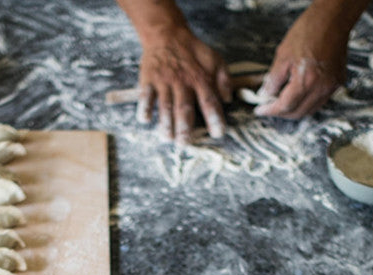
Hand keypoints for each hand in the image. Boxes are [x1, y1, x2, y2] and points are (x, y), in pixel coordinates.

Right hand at [136, 27, 231, 143]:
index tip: (218, 133)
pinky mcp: (148, 79)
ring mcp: (164, 81)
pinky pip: (145, 95)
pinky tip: (145, 120)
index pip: (209, 101)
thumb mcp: (214, 59)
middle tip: (184, 143)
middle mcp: (182, 82)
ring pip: (165, 105)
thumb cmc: (192, 52)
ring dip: (165, 123)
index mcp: (200, 79)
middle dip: (185, 127)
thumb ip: (224, 79)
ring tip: (167, 138)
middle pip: (184, 108)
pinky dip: (144, 107)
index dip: (214, 118)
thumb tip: (228, 99)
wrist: (166, 34)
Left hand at [255, 2, 348, 118]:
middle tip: (269, 107)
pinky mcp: (338, 82)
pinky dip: (307, 102)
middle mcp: (320, 88)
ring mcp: (331, 86)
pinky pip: (320, 100)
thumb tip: (265, 95)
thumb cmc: (308, 31)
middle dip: (282, 113)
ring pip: (310, 110)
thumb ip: (273, 79)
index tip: (260, 110)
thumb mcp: (283, 55)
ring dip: (295, 110)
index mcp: (305, 81)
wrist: (333, 18)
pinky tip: (299, 94)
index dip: (270, 110)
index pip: (285, 106)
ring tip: (283, 102)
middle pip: (298, 113)